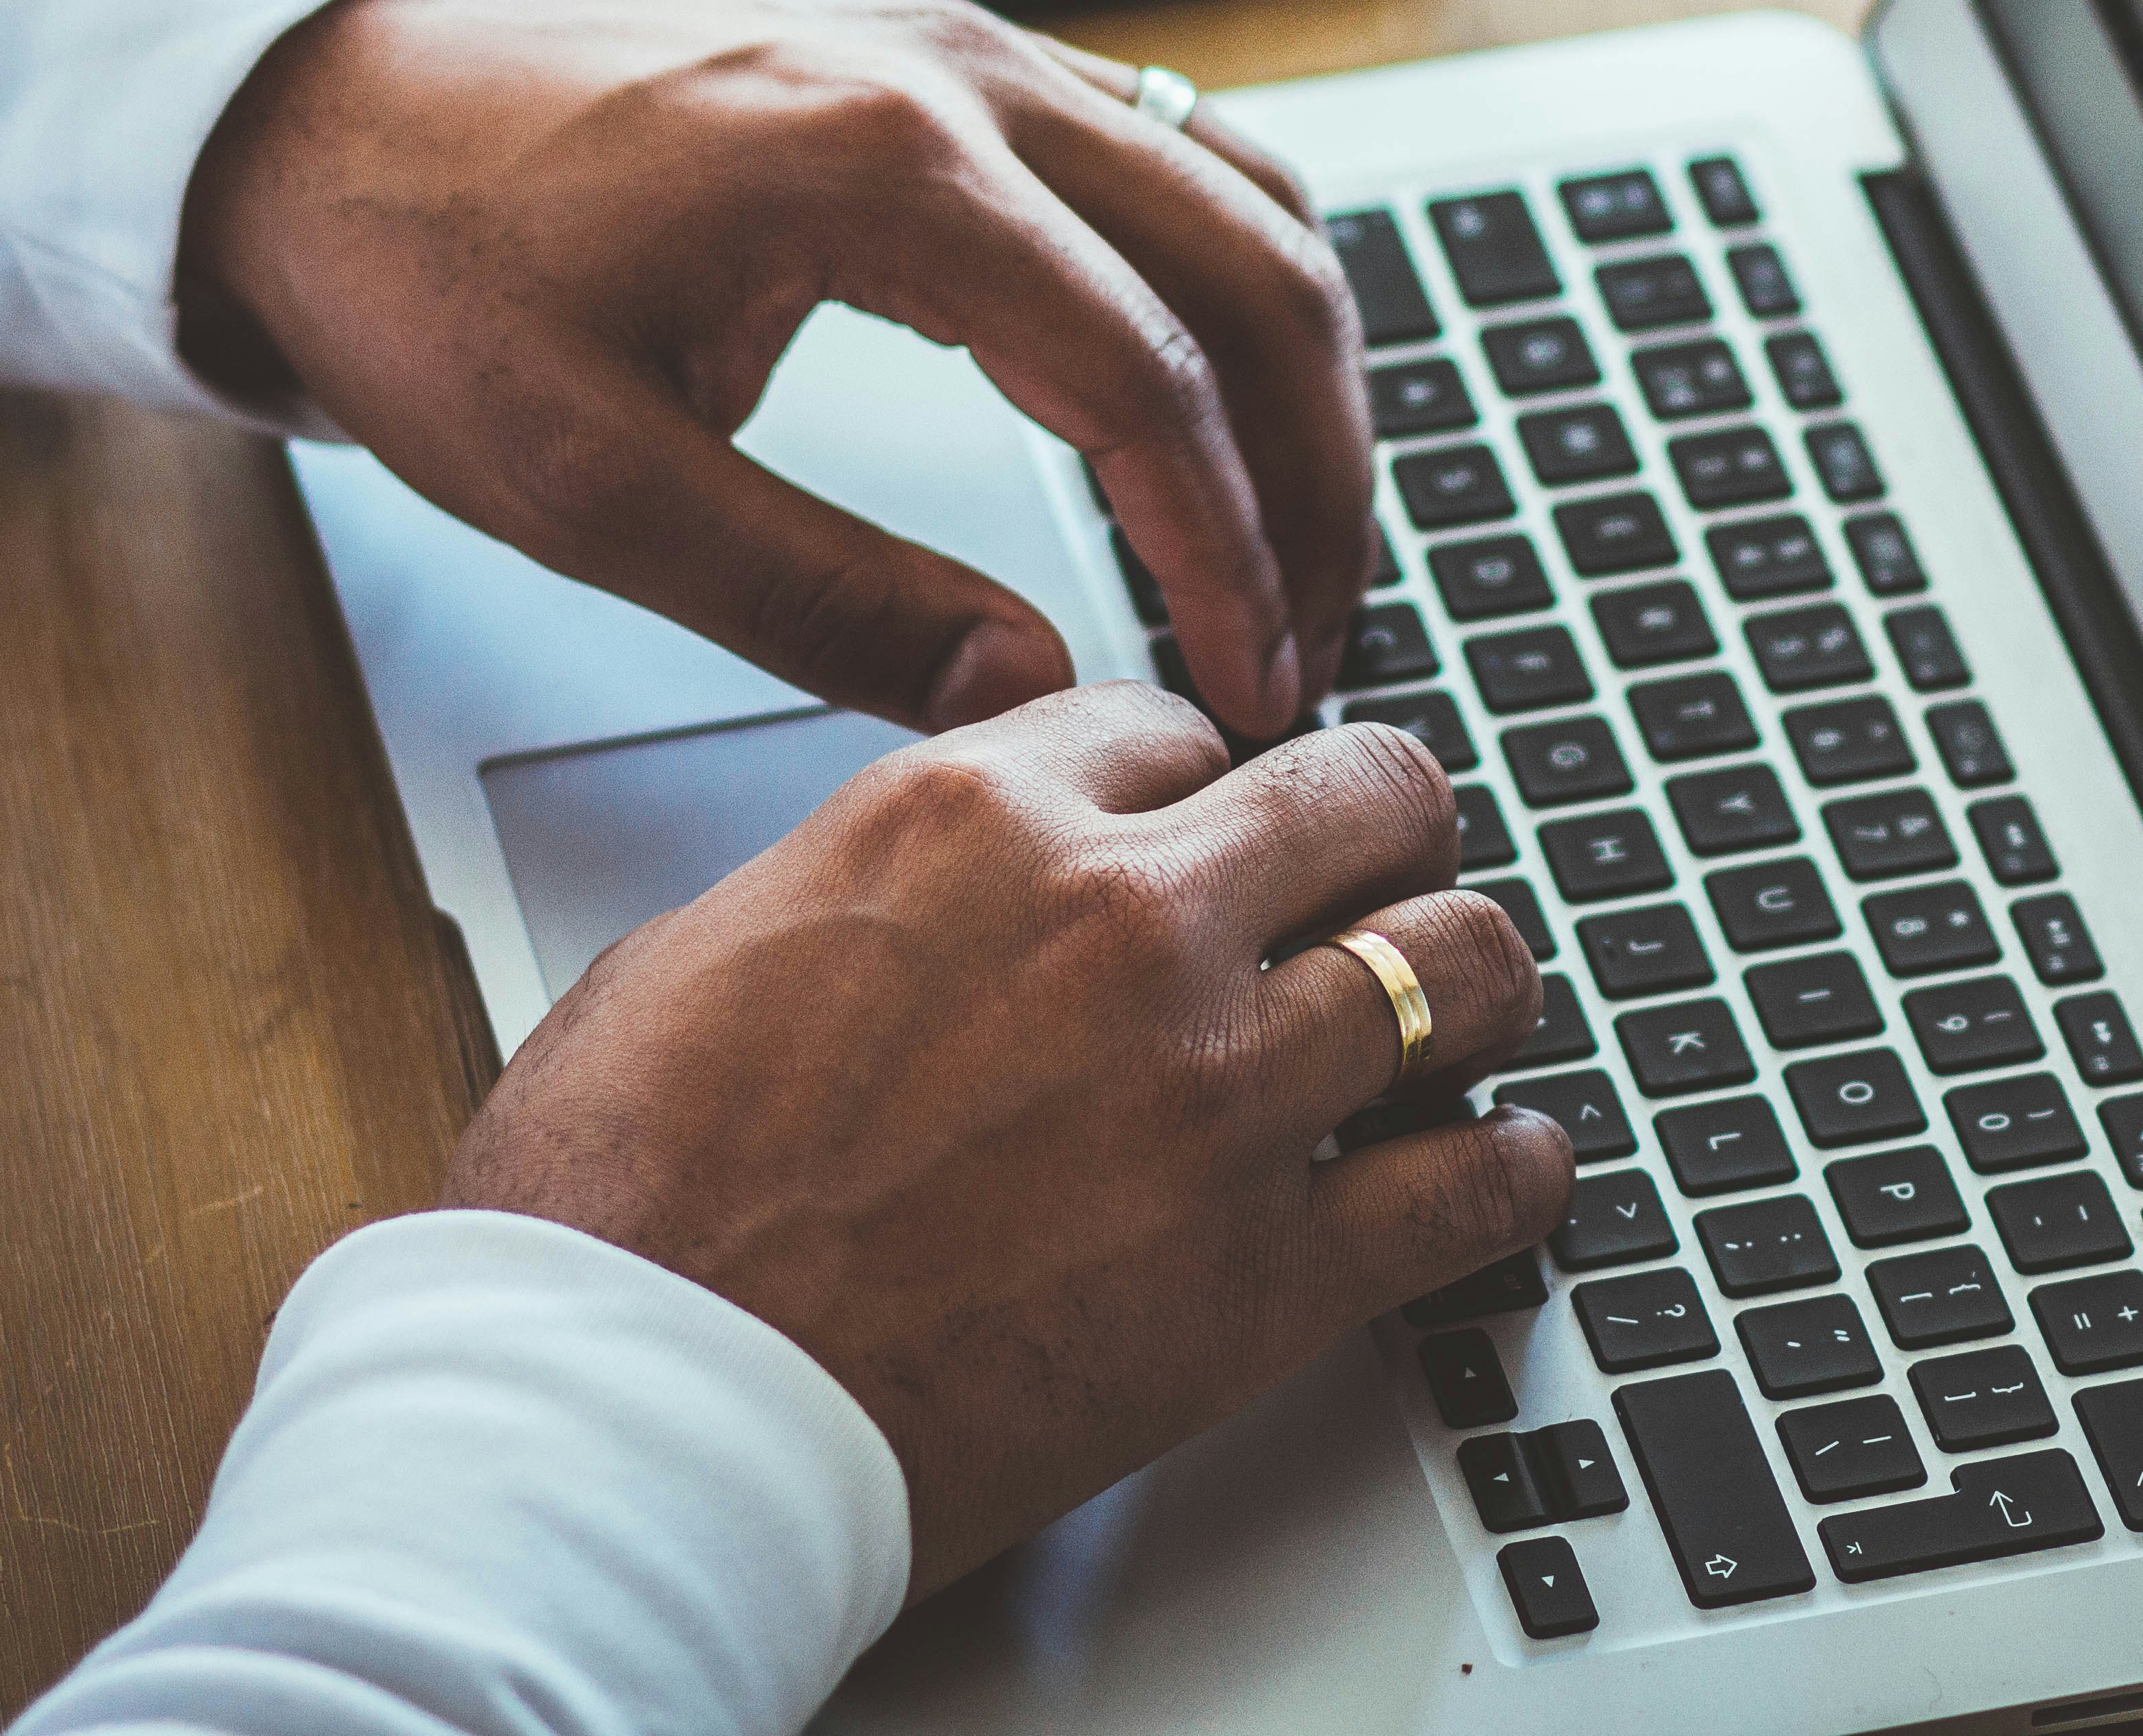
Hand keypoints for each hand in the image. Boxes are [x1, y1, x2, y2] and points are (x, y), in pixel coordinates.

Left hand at [178, 0, 1371, 737]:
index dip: (1228, 553)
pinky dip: (1247, 285)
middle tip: (1309, 643)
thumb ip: (823, 597)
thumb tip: (1030, 690)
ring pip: (1252, 202)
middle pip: (1257, 276)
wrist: (320, 107)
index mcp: (883, 168)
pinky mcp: (964, 61)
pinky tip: (1236, 399)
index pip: (1149, 378)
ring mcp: (978, 48)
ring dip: (1308, 380)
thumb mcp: (588, 482)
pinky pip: (1186, 155)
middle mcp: (966, 75)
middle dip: (1317, 480)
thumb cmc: (426, 268)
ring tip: (1300, 544)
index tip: (1254, 683)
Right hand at [440, 686, 1567, 1596]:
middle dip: (1386, 832)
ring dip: (1474, 983)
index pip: (1178, 728)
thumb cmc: (627, 1205)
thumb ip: (882, 878)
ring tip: (1463, 1017)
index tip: (1215, 835)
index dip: (1205, 785)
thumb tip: (948, 886)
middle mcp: (1119, 919)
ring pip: (1464, 962)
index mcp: (972, 816)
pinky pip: (1481, 1187)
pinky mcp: (1266, 1272)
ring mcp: (1214, 1088)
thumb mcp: (726, 937)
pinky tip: (1503, 1167)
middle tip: (1384, 882)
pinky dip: (1514, 1173)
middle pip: (1371, 793)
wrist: (628, 1414)